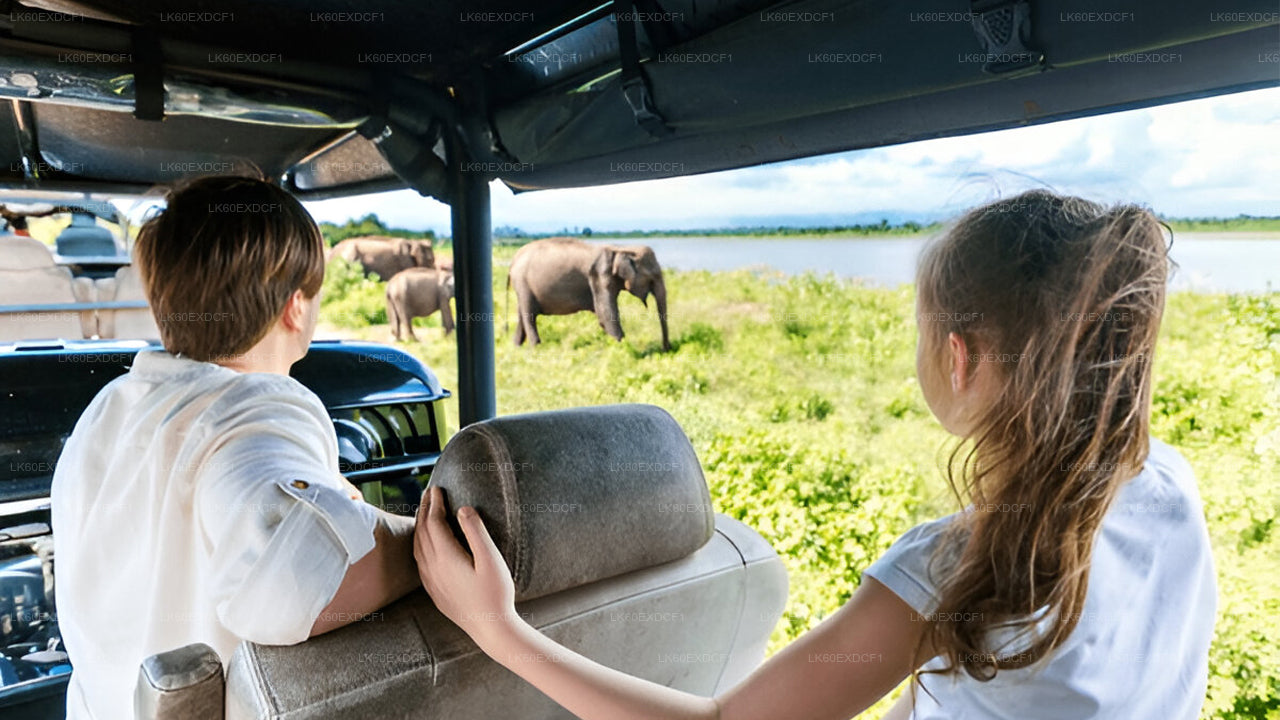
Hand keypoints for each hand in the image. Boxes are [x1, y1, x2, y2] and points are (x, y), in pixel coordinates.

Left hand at [415, 486, 521, 650]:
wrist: (490, 629)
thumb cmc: (496, 594)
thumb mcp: (491, 560)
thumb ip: (476, 532)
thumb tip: (463, 509)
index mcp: (446, 557)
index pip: (434, 522)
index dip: (434, 503)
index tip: (438, 489)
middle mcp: (433, 568)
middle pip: (422, 532)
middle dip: (424, 510)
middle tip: (429, 493)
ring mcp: (431, 581)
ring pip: (418, 546)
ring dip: (419, 526)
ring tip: (425, 513)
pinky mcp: (434, 591)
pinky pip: (419, 561)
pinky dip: (419, 544)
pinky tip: (425, 544)